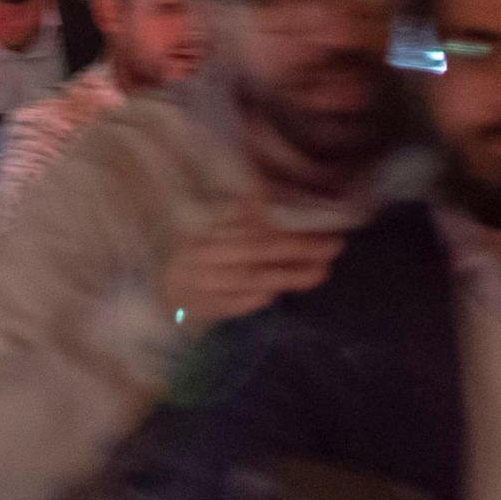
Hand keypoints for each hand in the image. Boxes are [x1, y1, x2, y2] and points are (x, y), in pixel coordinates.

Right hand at [162, 213, 344, 325]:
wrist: (167, 292)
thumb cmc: (200, 255)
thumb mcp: (214, 229)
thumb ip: (239, 215)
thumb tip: (262, 191)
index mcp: (207, 227)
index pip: (251, 225)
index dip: (285, 224)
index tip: (319, 222)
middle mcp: (202, 254)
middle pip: (257, 249)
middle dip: (299, 248)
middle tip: (334, 246)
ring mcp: (203, 283)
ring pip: (252, 278)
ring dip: (290, 276)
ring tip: (322, 272)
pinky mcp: (205, 308)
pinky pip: (239, 303)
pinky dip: (261, 297)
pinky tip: (284, 292)